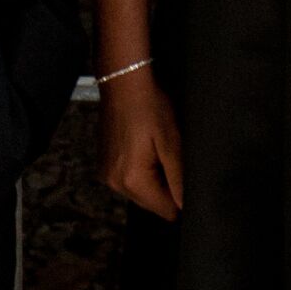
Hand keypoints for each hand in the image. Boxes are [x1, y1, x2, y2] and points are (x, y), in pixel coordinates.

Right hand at [98, 62, 183, 218]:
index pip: (166, 210)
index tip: (179, 170)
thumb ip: (179, 180)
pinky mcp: (104, 163)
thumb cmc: (150, 107)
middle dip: (164, 185)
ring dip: (151, 176)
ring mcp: (106, 173)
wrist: (123, 79)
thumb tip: (186, 208)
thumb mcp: (172, 143)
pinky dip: (138, 169)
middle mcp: (115, 183)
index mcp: (132, 181)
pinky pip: (128, 178)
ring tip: (154, 147)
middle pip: (152, 203)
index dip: (179, 194)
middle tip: (166, 154)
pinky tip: (142, 146)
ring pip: (141, 191)